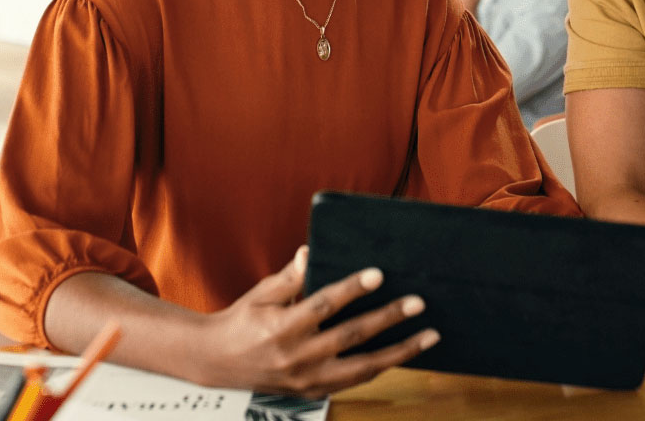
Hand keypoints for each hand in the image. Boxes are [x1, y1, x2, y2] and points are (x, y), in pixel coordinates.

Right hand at [196, 247, 438, 396]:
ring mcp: (306, 380)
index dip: (352, 289)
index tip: (378, 274)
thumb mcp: (259, 295)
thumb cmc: (242, 320)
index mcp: (281, 328)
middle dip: (388, 319)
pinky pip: (354, 381)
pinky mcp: (312, 392)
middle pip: (351, 337)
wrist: (216, 363)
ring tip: (428, 336)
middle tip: (418, 303)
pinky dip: (381, 367)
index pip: (323, 305)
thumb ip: (288, 277)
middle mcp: (296, 357)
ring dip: (399, 352)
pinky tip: (404, 353)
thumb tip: (308, 252)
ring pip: (362, 368)